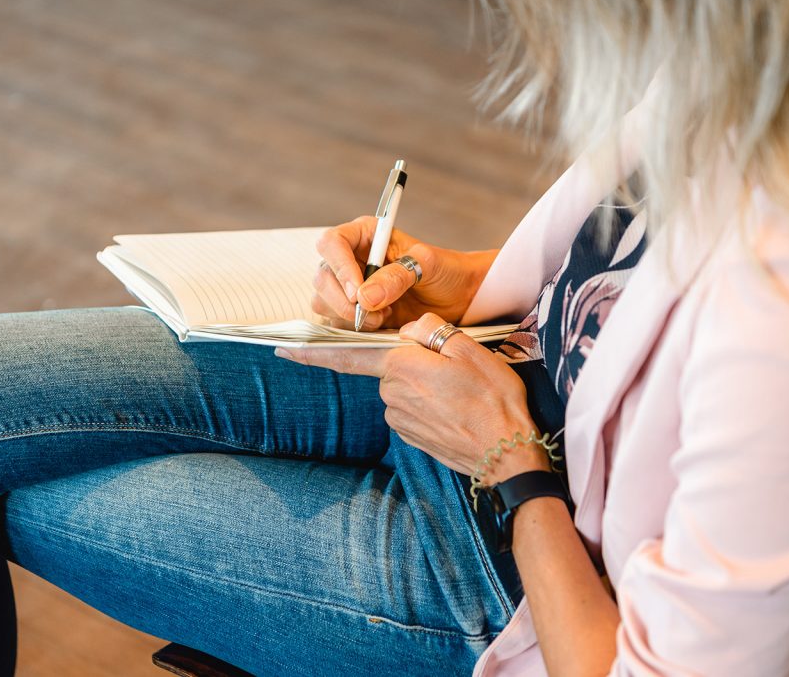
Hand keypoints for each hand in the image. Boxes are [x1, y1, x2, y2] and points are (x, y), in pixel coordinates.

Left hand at [275, 313, 546, 478]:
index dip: (313, 349)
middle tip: (451, 369)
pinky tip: (454, 409)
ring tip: (459, 393)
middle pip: (387, 365)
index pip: (347, 354)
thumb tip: (407, 331)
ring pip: (400, 387)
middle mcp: (391, 395)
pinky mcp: (410, 436)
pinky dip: (428, 404)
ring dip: (422, 385)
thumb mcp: (468, 349)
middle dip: (410, 362)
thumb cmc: (493, 400)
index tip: (283, 346)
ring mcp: (399, 420)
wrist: (505, 456)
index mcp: (401, 366)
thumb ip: (429, 330)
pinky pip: (411, 408)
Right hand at [311, 216, 497, 330]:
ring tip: (384, 317)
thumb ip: (396, 277)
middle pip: (322, 278)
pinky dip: (354, 330)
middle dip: (343, 301)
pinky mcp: (353, 313)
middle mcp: (350, 260)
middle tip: (373, 313)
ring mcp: (348, 288)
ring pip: (323, 303)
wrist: (459, 296)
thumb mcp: (427, 265)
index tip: (358, 292)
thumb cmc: (445, 270)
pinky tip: (381, 325)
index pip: (331, 244)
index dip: (339, 268)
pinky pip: (336, 324)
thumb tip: (364, 297)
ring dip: (349, 317)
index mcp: (363, 236)